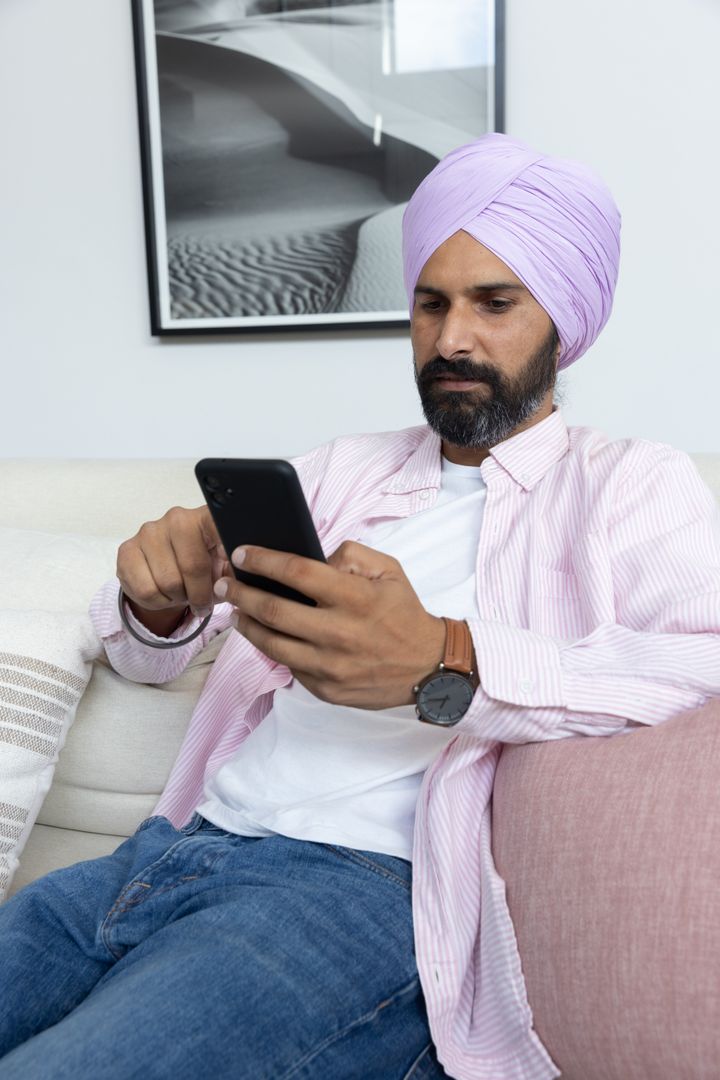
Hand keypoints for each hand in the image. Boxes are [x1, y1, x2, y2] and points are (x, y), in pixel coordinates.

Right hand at [117, 506, 229, 634]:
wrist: (168, 577)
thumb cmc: (202, 570)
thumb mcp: (225, 571)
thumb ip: (234, 573)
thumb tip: (237, 579)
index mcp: (205, 518)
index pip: (218, 527)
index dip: (224, 556)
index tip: (227, 572)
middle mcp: (176, 519)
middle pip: (192, 567)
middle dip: (199, 593)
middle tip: (200, 600)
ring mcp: (149, 532)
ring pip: (167, 582)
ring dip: (177, 598)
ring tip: (180, 594)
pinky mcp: (127, 549)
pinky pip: (145, 590)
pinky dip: (157, 602)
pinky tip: (162, 594)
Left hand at [214, 541, 445, 709]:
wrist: (428, 668)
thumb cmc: (404, 614)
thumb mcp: (389, 571)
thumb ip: (351, 554)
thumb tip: (316, 557)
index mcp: (355, 597)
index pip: (296, 572)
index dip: (263, 560)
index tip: (242, 553)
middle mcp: (339, 632)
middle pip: (273, 609)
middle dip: (240, 593)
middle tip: (225, 584)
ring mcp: (330, 665)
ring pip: (271, 643)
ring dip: (247, 624)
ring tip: (236, 611)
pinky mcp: (326, 689)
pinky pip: (289, 666)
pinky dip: (272, 648)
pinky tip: (264, 635)